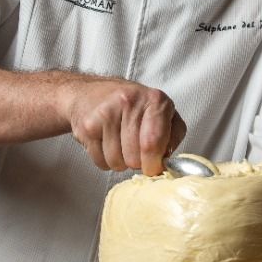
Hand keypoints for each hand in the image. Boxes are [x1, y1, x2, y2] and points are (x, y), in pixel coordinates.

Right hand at [62, 76, 185, 174]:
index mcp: (155, 99)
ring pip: (117, 163)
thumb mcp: (160, 111)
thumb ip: (173, 135)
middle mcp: (130, 103)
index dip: (154, 163)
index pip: (153, 142)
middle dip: (137, 162)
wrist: (89, 93)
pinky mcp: (88, 126)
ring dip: (120, 161)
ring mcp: (106, 113)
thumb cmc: (130, 105)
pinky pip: (101, 162)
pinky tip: (106, 143)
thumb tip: (165, 161)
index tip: (153, 168)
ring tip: (120, 144)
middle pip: (135, 158)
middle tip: (134, 149)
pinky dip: (105, 160)